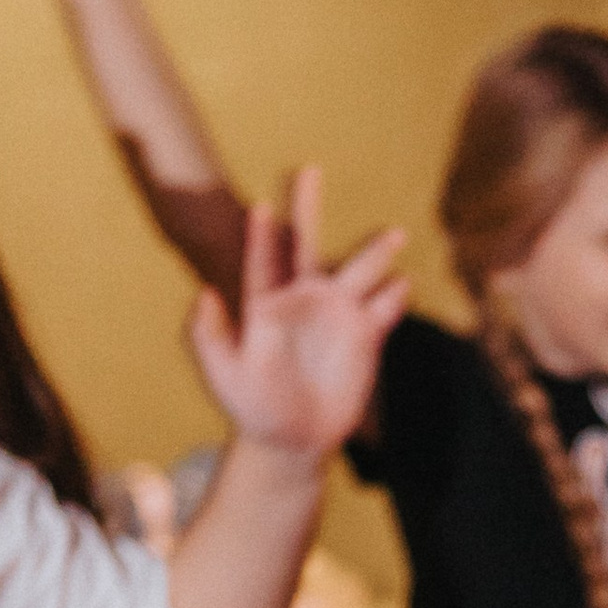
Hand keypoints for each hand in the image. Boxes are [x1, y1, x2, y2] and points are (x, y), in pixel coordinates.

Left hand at [189, 168, 409, 461]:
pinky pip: (383, 310)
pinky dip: (394, 298)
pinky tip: (401, 286)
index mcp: (267, 305)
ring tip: (397, 233)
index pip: (264, 262)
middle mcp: (303, 300)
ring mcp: (337, 315)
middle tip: (309, 168)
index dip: (263, 237)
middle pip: (308, 244)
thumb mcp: (224, 375)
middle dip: (307, 208)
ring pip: (359, 273)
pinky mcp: (365, 337)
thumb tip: (205, 294)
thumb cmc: (252, 406)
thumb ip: (209, 337)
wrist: (292, 439)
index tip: (262, 209)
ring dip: (376, 254)